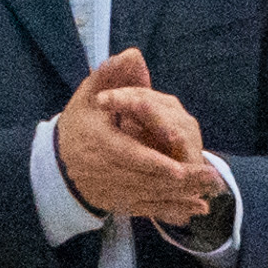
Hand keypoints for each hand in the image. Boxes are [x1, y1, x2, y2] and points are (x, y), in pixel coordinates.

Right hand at [55, 52, 216, 225]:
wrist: (56, 161)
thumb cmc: (79, 121)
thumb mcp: (89, 94)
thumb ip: (111, 74)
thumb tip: (134, 55)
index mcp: (98, 142)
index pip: (128, 154)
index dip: (153, 163)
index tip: (178, 169)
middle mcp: (102, 170)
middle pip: (144, 179)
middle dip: (179, 182)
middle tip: (211, 180)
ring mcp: (109, 190)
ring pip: (147, 197)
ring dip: (179, 199)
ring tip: (209, 197)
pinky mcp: (115, 203)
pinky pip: (144, 210)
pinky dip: (168, 212)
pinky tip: (192, 211)